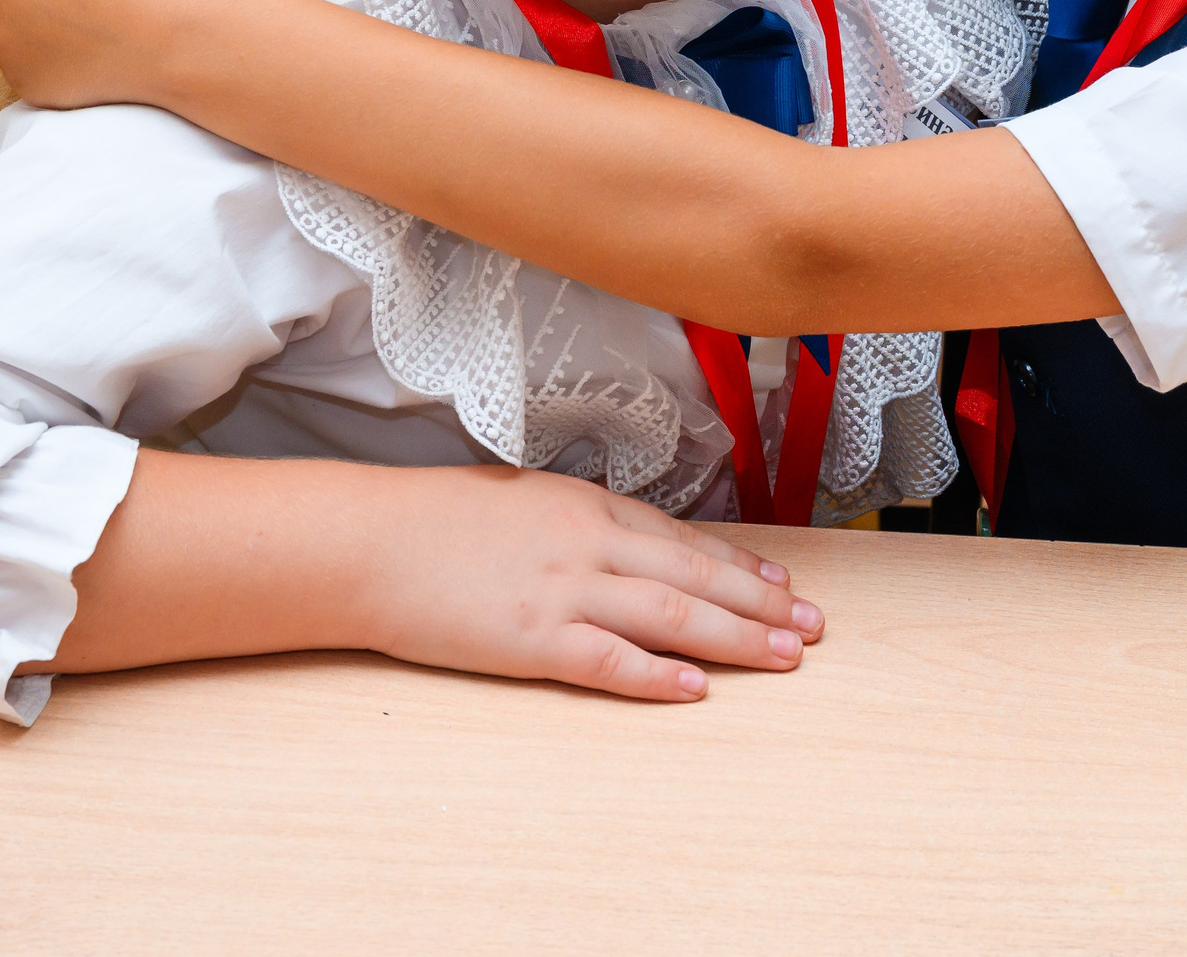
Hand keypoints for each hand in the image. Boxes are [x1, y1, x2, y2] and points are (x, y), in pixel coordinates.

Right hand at [341, 464, 825, 701]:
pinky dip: (659, 676)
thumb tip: (612, 538)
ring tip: (786, 655)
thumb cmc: (434, 517)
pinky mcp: (535, 640)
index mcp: (586, 505)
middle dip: (764, 602)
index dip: (739, 564)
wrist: (372, 541)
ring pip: (674, 615)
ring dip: (738, 637)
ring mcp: (565, 592)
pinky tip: (697, 687)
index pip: (681, 539)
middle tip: (814, 625)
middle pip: (696, 576)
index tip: (782, 582)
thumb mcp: (519, 499)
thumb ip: (572, 521)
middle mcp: (589, 544)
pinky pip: (611, 661)